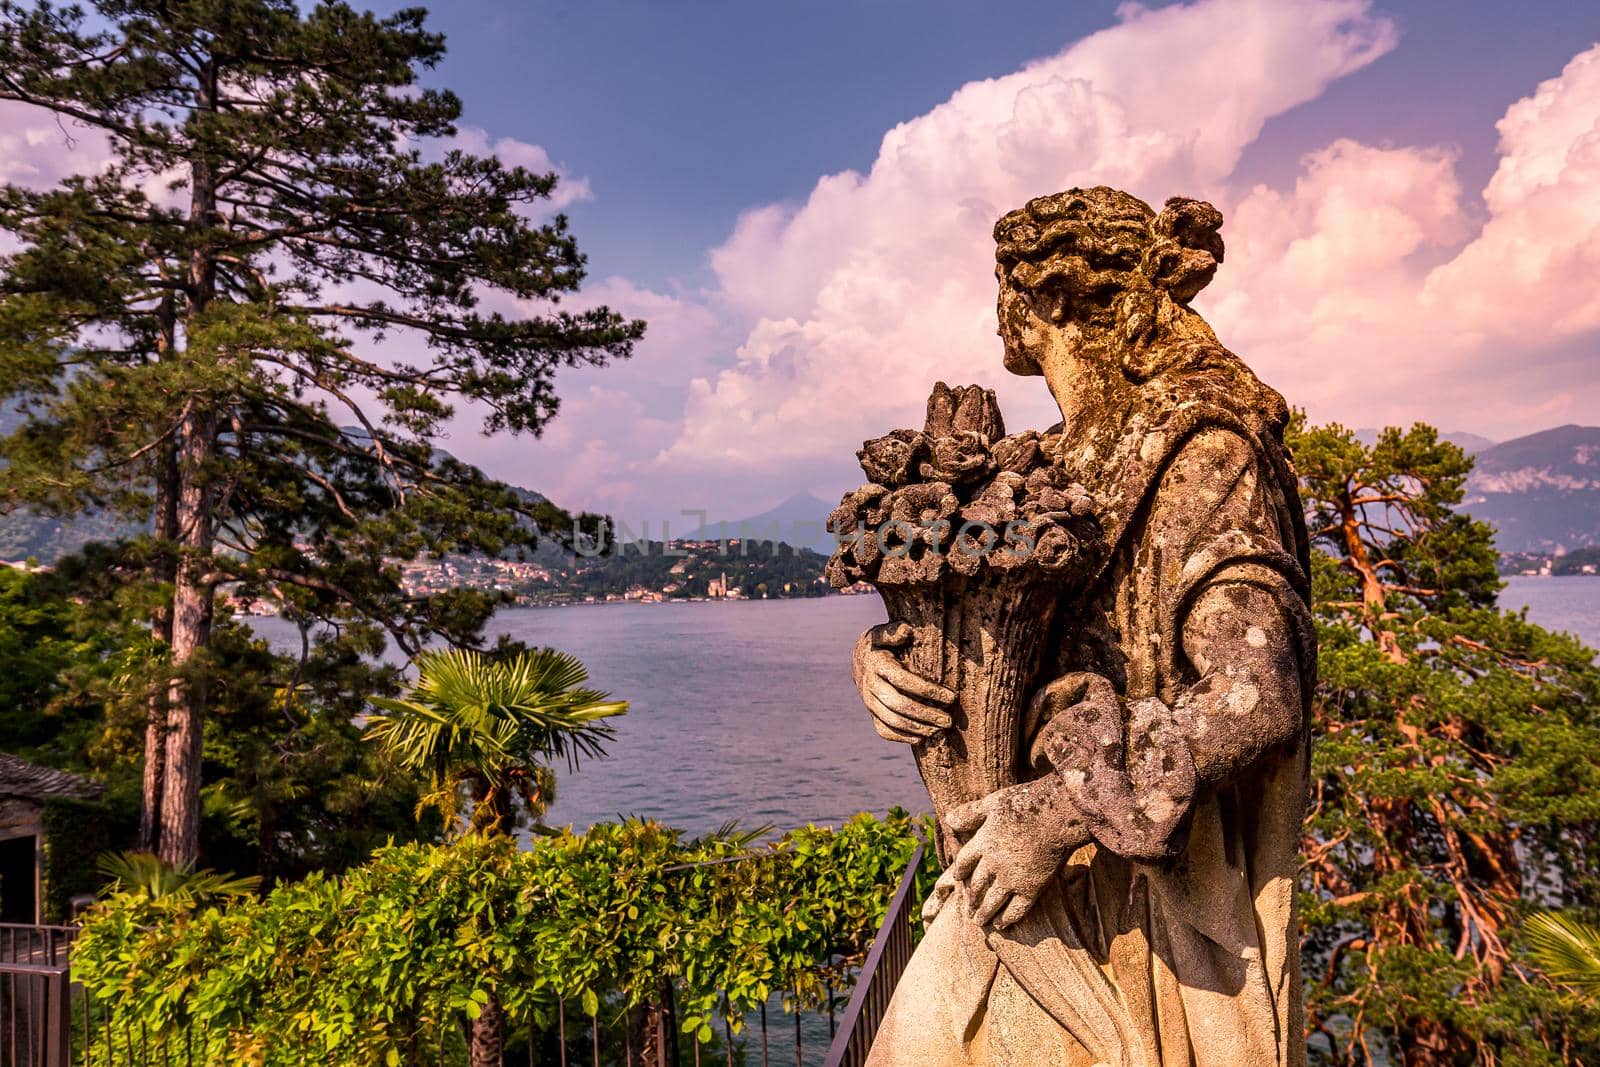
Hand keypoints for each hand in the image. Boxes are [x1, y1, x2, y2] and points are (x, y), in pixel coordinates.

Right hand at [852, 622, 954, 743]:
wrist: (858, 660)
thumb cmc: (879, 644)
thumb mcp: (883, 632)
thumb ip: (894, 631)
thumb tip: (907, 630)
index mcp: (877, 665)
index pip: (904, 681)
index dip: (928, 690)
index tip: (950, 696)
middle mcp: (871, 686)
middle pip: (899, 705)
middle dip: (926, 714)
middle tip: (948, 720)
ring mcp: (869, 702)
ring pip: (893, 721)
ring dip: (918, 728)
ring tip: (939, 729)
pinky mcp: (871, 713)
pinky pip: (884, 730)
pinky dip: (902, 737)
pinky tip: (922, 737)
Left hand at [922, 779, 1087, 928]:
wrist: (1057, 814)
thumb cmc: (1026, 802)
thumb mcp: (993, 802)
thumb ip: (971, 813)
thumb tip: (949, 819)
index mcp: (983, 842)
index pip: (964, 861)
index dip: (960, 870)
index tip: (958, 879)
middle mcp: (994, 863)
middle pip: (976, 885)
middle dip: (971, 898)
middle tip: (967, 910)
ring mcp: (1012, 878)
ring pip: (992, 901)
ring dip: (984, 913)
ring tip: (978, 922)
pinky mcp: (1031, 888)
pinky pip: (1016, 909)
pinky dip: (1007, 919)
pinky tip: (1001, 925)